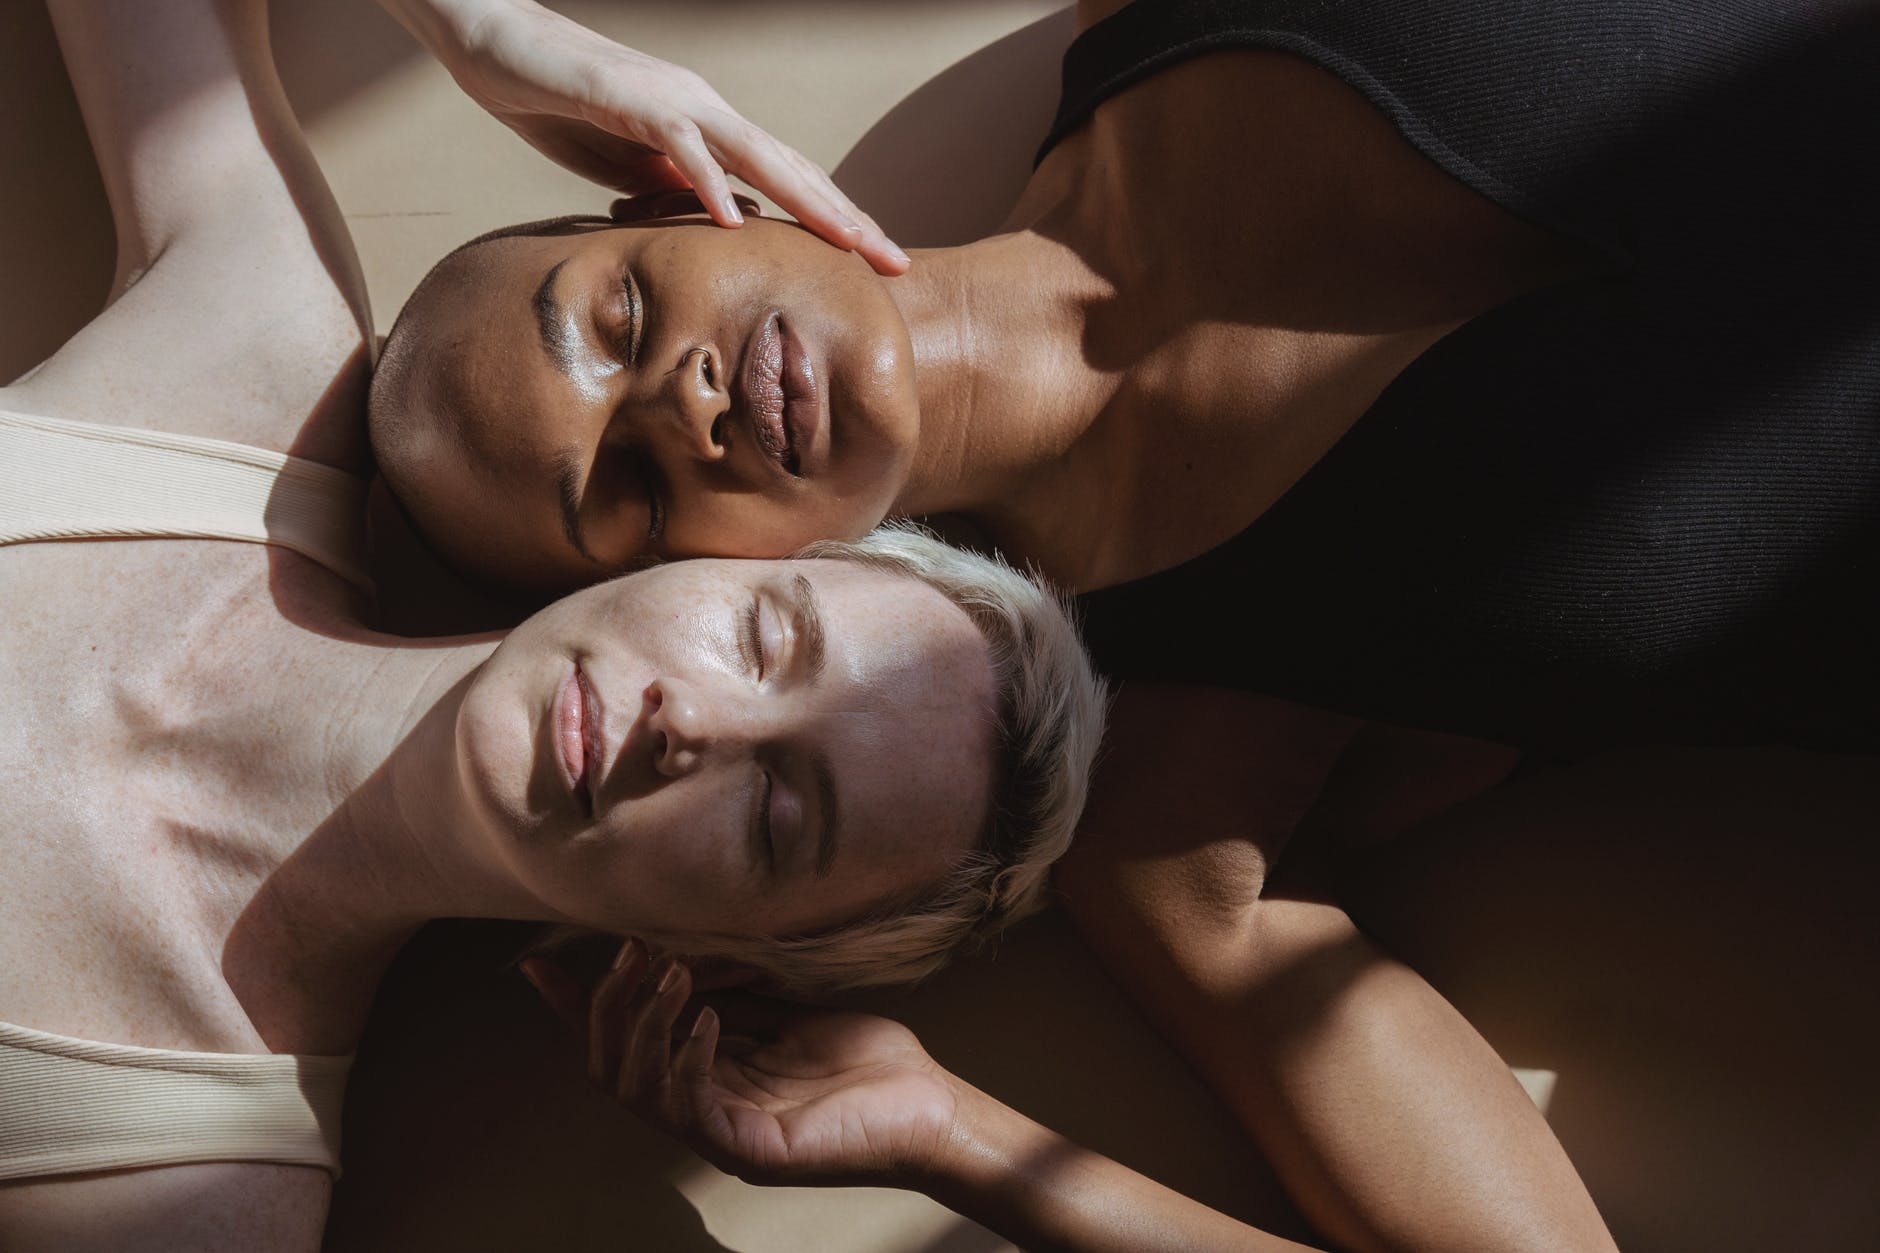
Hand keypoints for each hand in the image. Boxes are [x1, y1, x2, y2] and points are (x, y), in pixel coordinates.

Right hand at [385, 0, 907, 274]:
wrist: (495, 45)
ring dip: (807, 201)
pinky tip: (737, 220)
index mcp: (712, 132)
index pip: (787, 183)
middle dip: (848, 219)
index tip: (876, 265)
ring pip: (757, 156)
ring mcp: (676, 102)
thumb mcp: (627, 172)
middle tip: (897, 262)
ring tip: (849, 243)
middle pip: (793, 171)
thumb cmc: (559, 105)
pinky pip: (680, 146)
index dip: (835, 222)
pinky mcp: (634, 100)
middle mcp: (708, 111)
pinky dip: (710, 182)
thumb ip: (673, 197)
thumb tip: (719, 233)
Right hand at [522, 942, 960, 1187]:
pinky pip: (692, 1110)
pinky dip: (688, 1059)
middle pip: (611, 1069)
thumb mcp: (786, 1008)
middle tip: (636, 954)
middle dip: (609, 1007)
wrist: (931, 1105)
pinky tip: (708, 1020)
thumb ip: (730, 987)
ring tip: (672, 975)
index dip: (577, 1008)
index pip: (621, 1044)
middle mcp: (702, 1110)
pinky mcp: (751, 1151)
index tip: (540, 964)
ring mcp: (722, 1136)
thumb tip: (672, 948)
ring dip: (644, 1025)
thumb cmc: (868, 1061)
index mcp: (706, 1076)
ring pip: (637, 1091)